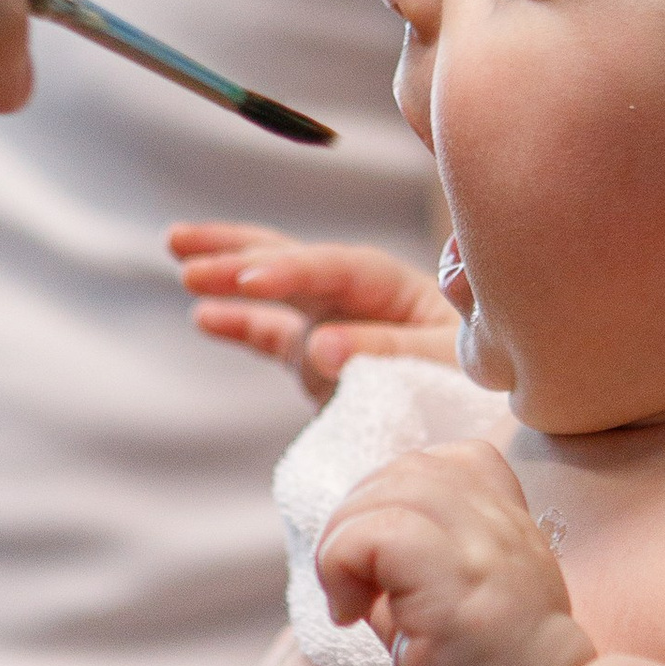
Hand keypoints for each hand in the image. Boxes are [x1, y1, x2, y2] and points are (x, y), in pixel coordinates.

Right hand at [167, 223, 457, 404]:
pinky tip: (201, 315)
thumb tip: (320, 346)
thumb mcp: (441, 367)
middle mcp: (356, 295)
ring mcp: (333, 321)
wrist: (486, 414)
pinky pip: (271, 332)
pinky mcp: (319, 354)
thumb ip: (383, 352)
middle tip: (185, 251)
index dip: (290, 271)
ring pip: (271, 287)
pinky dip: (239, 323)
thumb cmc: (473, 383)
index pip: (331, 268)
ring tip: (178, 255)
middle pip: (291, 261)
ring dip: (226, 270)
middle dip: (239, 255)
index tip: (250, 280)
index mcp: (392, 287)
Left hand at [317, 442, 592, 665]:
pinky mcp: (454, 586)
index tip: (390, 568)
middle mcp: (502, 525)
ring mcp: (482, 549)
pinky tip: (349, 616)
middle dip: (359, 518)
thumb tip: (355, 558)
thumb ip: (419, 572)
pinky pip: (374, 533)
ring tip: (351, 603)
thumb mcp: (459, 609)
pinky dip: (341, 565)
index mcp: (510, 526)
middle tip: (355, 588)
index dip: (401, 500)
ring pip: (387, 490)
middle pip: (407, 468)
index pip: (450, 461)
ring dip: (345, 542)